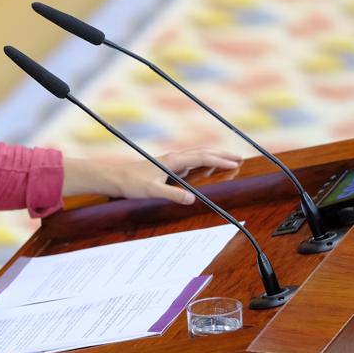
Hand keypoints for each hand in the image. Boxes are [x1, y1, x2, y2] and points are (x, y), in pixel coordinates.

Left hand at [62, 148, 242, 203]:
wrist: (113, 177)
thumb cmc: (130, 183)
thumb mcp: (152, 191)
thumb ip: (173, 194)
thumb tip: (193, 198)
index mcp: (173, 161)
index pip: (202, 157)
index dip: (220, 160)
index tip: (236, 163)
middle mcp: (173, 159)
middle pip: (202, 153)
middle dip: (221, 156)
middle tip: (239, 158)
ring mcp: (170, 162)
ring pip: (197, 157)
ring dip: (213, 159)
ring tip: (228, 162)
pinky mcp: (166, 168)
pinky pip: (189, 164)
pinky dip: (202, 164)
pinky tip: (205, 169)